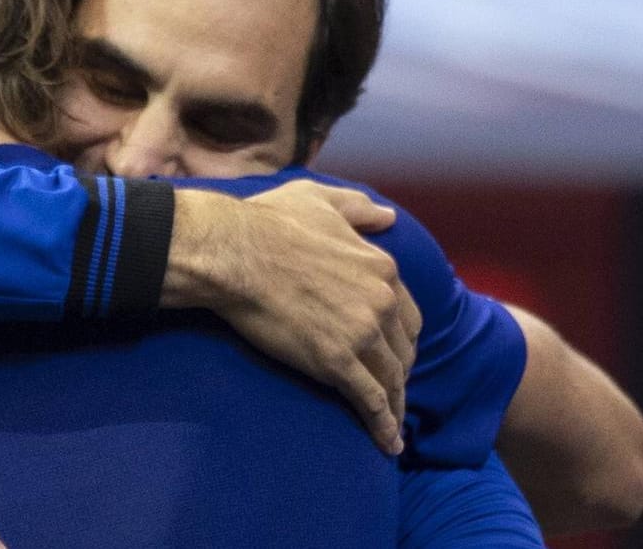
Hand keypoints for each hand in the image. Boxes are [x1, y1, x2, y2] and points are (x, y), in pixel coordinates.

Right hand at [164, 181, 421, 454]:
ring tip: (392, 425)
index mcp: (381, 267)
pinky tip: (387, 442)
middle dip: (400, 371)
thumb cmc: (270, 221)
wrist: (236, 253)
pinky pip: (370, 400)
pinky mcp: (337, 362)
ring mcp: (362, 333)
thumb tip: (387, 216)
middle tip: (390, 389)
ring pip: (391, 378)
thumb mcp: (320, 200)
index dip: (402, 337)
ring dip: (395, 404)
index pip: (407, 313)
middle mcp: (381, 301)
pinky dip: (383, 425)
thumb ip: (358, 209)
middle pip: (403, 349)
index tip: (394, 352)